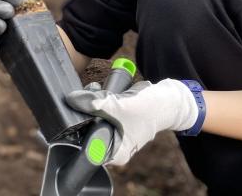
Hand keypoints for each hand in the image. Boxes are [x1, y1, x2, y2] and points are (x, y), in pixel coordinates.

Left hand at [66, 79, 198, 165]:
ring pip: (94, 118)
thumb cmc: (150, 109)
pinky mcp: (118, 120)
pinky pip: (101, 112)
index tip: (72, 113)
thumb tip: (72, 99)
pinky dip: (99, 101)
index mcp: (116, 153)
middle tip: (85, 96)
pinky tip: (99, 89)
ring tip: (95, 90)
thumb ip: (95, 103)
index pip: (87, 146)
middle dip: (84, 112)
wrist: (169, 99)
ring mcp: (116, 133)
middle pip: (88, 131)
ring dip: (91, 104)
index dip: (77, 129)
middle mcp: (115, 147)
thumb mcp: (120, 105)